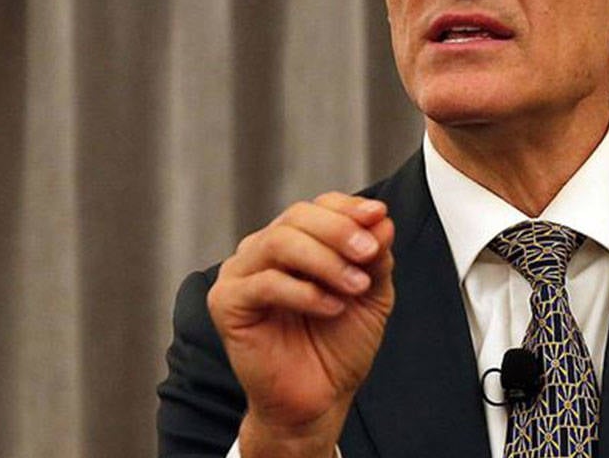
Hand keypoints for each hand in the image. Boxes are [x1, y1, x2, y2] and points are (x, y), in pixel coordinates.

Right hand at [208, 192, 394, 457]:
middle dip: (339, 231)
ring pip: (280, 242)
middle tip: (369, 254)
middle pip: (297, 216)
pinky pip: (264, 283)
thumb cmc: (338, 347)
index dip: (348, 208)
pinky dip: (304, 292)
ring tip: (355, 286)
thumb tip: (381, 219)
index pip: (318, 207)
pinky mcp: (227, 303)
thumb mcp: (371, 295)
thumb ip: (375, 257)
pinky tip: (332, 308)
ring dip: (326, 261)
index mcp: (295, 242)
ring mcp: (240, 274)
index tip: (379, 217)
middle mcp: (263, 250)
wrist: (318, 401)